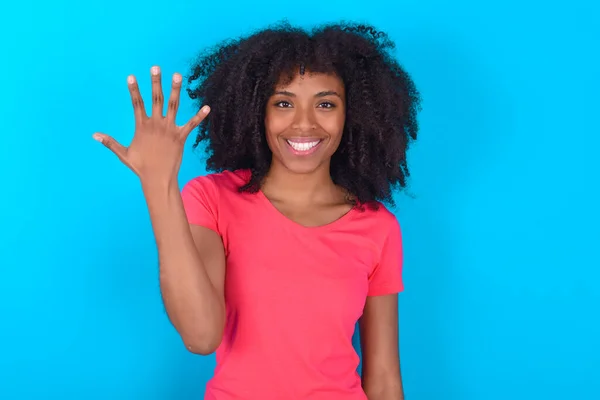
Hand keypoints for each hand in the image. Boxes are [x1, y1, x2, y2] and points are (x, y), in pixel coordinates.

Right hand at [93, 65, 209, 184]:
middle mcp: (156, 125)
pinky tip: (207, 107)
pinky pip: (191, 124)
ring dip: (176, 90)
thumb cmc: (141, 167)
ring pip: (173, 106)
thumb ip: (110, 142)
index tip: (131, 76)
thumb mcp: (124, 154)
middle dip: (155, 82)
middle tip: (155, 67)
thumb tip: (94, 136)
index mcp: (142, 126)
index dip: (134, 90)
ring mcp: (169, 130)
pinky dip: (199, 116)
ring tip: (178, 75)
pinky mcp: (180, 137)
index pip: (137, 104)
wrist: (157, 179)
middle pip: (156, 99)